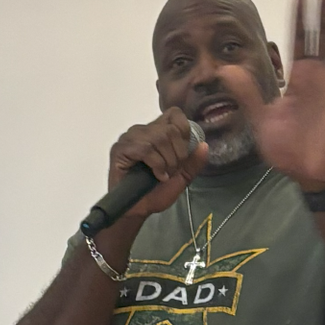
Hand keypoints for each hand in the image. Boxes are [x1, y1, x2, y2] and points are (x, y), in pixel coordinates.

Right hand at [107, 107, 206, 223]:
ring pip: (159, 138)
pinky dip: (156, 164)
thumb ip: (193, 162)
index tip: (183, 154)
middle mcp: (142, 130)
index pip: (174, 114)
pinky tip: (157, 176)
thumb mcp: (181, 177)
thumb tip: (205, 145)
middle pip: (170, 129)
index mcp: (157, 131)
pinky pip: (145, 148)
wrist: (137, 210)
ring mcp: (130, 138)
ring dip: (167, 161)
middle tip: (172, 171)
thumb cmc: (155, 193)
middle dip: (178, 154)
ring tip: (163, 175)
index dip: (184, 132)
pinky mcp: (120, 149)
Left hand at [222, 0, 324, 190]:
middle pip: (322, 35)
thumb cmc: (287, 149)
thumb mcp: (260, 118)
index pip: (299, 41)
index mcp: (299, 80)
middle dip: (324, 9)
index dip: (300, 18)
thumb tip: (225, 69)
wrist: (307, 175)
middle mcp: (318, 78)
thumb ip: (246, 92)